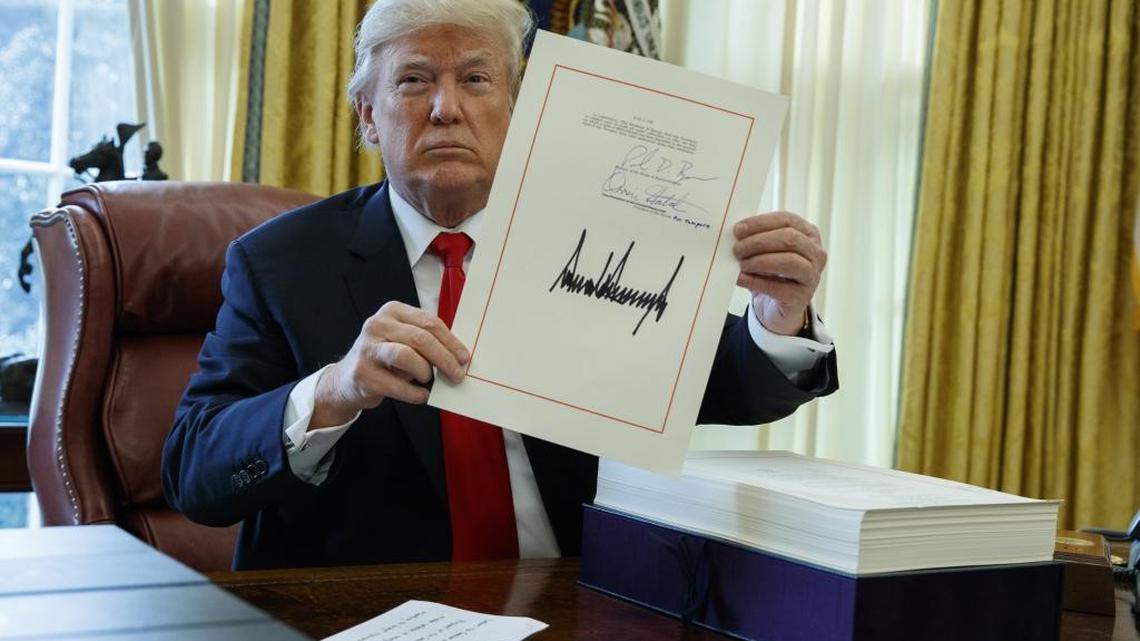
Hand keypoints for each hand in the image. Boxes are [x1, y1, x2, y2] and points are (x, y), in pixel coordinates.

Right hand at [311, 301, 468, 427]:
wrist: (347, 379)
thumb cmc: (384, 357)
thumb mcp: (402, 339)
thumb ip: (426, 341)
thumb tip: (457, 356)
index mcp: (392, 311)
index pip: (429, 322)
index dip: (450, 341)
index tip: (464, 357)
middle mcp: (377, 325)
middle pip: (420, 338)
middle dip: (444, 358)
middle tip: (457, 374)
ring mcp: (367, 348)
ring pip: (407, 356)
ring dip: (425, 371)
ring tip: (429, 380)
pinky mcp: (362, 373)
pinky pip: (398, 385)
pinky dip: (415, 393)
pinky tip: (420, 395)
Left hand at [733, 211, 826, 335]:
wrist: (775, 307)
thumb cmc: (771, 272)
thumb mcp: (766, 251)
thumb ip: (756, 239)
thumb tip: (737, 233)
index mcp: (808, 234)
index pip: (787, 220)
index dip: (761, 223)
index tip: (739, 229)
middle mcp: (815, 253)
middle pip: (789, 238)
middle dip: (759, 242)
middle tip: (737, 249)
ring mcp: (812, 276)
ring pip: (789, 261)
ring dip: (760, 261)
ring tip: (741, 264)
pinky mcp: (801, 298)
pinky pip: (777, 287)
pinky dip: (755, 281)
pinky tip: (740, 279)